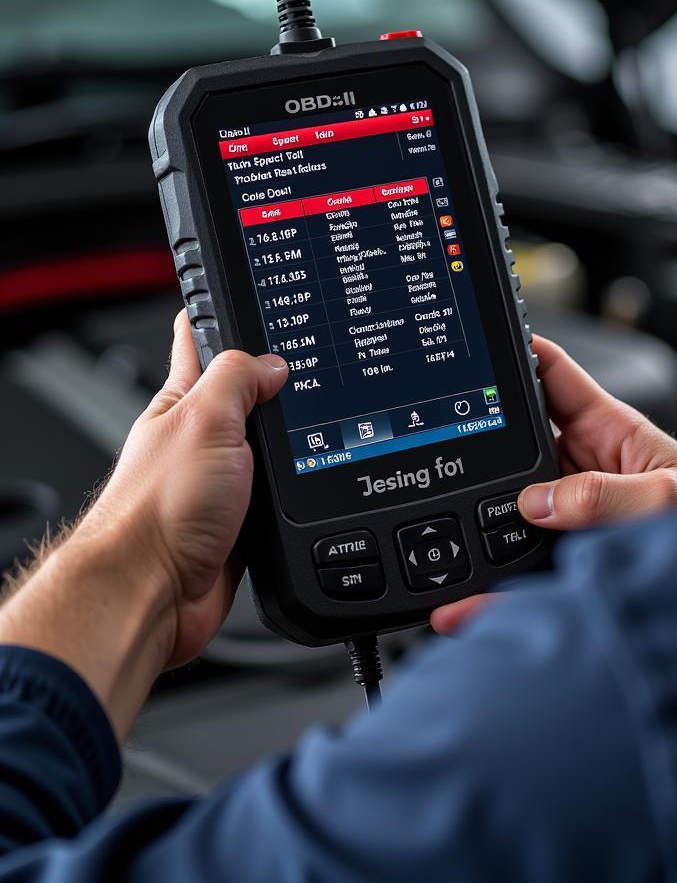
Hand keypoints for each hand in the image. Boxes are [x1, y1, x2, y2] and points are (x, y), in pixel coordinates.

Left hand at [0, 311, 287, 738]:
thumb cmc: (156, 512)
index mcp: (185, 401)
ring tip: (317, 413)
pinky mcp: (245, 518)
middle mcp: (204, 436)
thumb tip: (274, 363)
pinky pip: (280, 490)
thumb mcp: (204, 420)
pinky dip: (298, 483)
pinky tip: (314, 474)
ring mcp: (225, 479)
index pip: (200, 339)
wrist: (153, 592)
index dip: (219, 311)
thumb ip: (238, 380)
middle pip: (246, 391)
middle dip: (276, 375)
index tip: (242, 289)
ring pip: (269, 443)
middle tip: (303, 355)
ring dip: (293, 436)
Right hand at [430, 336, 676, 633]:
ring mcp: (572, 512)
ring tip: (456, 537)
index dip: (517, 355)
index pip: (554, 376)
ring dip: (483, 519)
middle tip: (451, 462)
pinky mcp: (565, 555)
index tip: (478, 348)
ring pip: (511, 506)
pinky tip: (471, 597)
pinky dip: (494, 580)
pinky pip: (520, 561)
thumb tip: (540, 501)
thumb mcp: (671, 499)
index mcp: (612, 430)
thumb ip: (607, 495)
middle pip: (518, 444)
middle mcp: (585, 468)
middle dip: (485, 447)